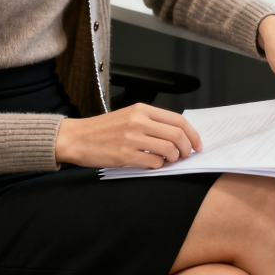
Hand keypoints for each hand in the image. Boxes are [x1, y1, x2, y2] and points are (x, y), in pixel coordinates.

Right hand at [55, 103, 203, 168]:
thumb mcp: (128, 117)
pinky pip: (154, 162)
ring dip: (173, 159)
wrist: (77, 138)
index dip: (193, 134)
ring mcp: (132, 138)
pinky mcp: (125, 154)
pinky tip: (151, 164)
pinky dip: (158, 166)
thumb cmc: (102, 130)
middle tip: (185, 156)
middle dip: (187, 149)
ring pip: (169, 149)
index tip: (197, 145)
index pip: (178, 120)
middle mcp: (139, 121)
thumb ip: (151, 123)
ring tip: (167, 161)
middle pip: (177, 135)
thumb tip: (178, 136)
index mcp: (141, 109)